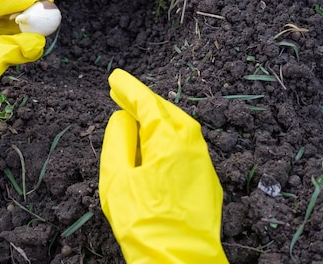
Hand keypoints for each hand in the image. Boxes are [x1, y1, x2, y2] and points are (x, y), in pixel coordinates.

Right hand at [99, 69, 227, 263]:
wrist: (180, 260)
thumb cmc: (144, 223)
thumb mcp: (116, 178)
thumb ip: (117, 140)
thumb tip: (122, 119)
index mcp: (169, 137)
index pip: (146, 101)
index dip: (128, 88)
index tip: (115, 77)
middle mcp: (192, 142)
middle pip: (164, 109)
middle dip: (141, 100)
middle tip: (120, 93)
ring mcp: (203, 160)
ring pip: (178, 125)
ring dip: (155, 116)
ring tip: (134, 113)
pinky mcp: (207, 177)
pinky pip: (186, 143)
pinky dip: (168, 134)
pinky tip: (155, 141)